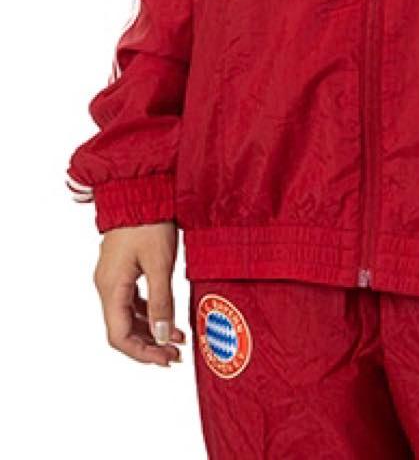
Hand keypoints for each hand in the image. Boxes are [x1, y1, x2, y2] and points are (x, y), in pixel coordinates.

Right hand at [93, 222, 184, 365]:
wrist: (140, 190)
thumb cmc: (149, 222)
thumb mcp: (161, 263)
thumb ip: (162, 301)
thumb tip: (164, 336)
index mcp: (111, 287)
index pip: (119, 336)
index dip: (142, 353)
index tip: (166, 360)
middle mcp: (106, 286)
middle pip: (122, 329)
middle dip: (149, 345)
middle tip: (176, 355)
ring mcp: (113, 277)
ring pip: (128, 315)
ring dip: (151, 329)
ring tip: (179, 338)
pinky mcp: (122, 268)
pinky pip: (132, 300)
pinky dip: (149, 312)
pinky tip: (167, 315)